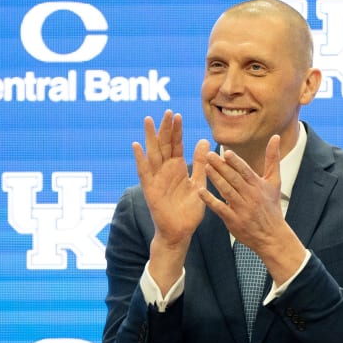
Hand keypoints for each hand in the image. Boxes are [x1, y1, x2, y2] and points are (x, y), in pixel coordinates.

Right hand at [132, 110, 208, 291]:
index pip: (176, 144)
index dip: (176, 130)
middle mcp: (165, 170)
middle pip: (164, 145)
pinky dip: (140, 159)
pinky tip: (137, 146)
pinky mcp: (150, 189)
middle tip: (167, 111)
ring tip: (148, 120)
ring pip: (152, 153)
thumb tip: (205, 141)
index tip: (178, 115)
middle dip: (165, 128)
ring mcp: (156, 178)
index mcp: (177, 168)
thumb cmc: (189, 210)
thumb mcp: (199, 182)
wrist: (181, 231)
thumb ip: (201, 163)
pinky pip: (144, 172)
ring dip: (150, 137)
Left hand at [199, 135, 305, 282]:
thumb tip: (276, 136)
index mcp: (258, 185)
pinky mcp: (233, 220)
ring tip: (205, 167)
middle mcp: (250, 196)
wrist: (272, 236)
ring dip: (215, 179)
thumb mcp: (274, 181)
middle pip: (234, 179)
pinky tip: (200, 191)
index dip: (236, 162)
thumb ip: (272, 158)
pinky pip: (220, 209)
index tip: (225, 152)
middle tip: (208, 155)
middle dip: (221, 167)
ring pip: (226, 191)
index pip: (245, 171)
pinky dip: (210, 200)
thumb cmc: (271, 206)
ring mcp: (241, 209)